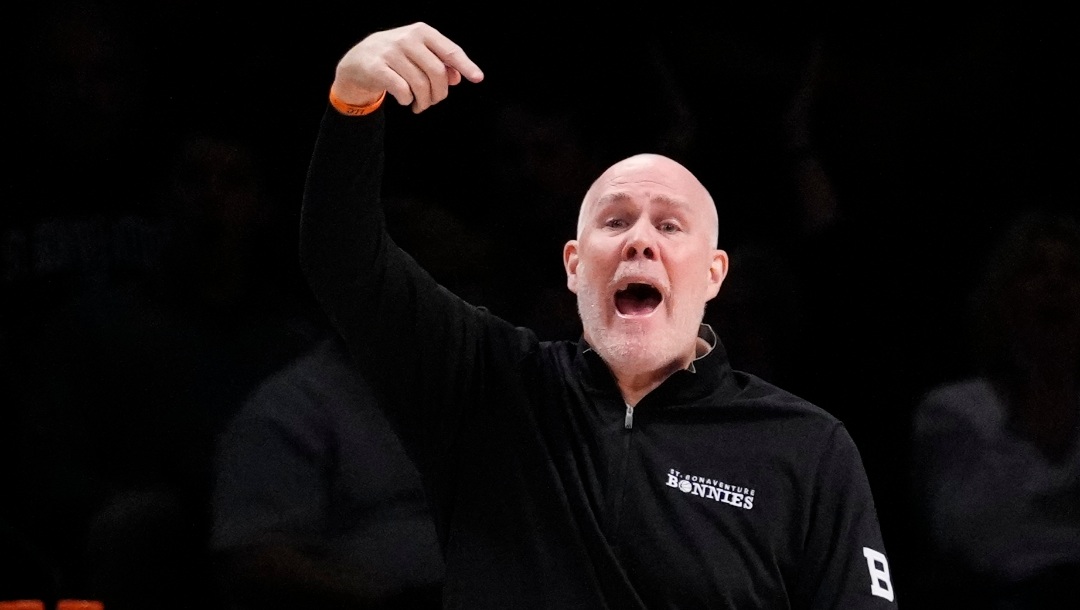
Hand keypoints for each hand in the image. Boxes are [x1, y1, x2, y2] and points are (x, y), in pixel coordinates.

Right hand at [332, 22, 483, 113]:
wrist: (358, 61)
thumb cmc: (396, 58)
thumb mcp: (418, 55)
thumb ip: (439, 64)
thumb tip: (456, 77)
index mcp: (421, 32)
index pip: (449, 50)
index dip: (465, 65)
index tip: (477, 78)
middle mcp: (407, 38)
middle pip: (437, 72)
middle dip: (439, 93)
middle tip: (434, 102)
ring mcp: (390, 51)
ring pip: (420, 85)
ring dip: (424, 102)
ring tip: (420, 105)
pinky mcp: (376, 67)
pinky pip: (402, 90)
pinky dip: (407, 100)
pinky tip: (406, 100)